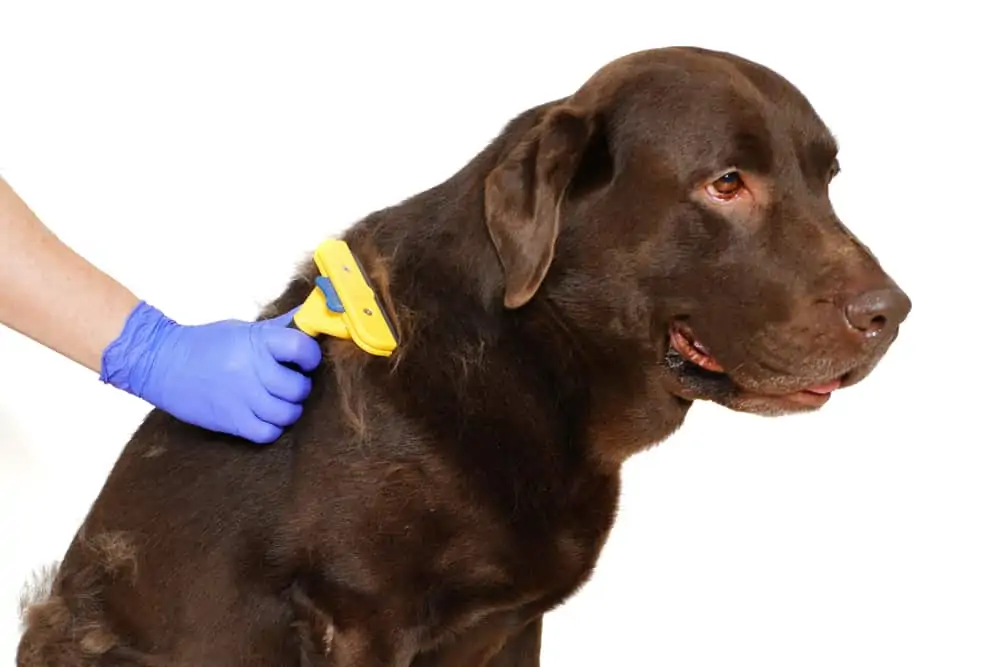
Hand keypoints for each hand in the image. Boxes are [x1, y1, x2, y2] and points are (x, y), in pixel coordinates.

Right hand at [100, 301, 322, 442]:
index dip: (310, 356)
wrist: (161, 363)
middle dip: (300, 386)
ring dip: (289, 409)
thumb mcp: (243, 329)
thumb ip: (278, 328)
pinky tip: (265, 417)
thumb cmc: (206, 344)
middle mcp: (252, 370)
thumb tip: (310, 316)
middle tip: (290, 382)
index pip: (303, 348)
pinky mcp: (231, 421)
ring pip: (288, 413)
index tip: (304, 359)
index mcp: (257, 342)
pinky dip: (272, 428)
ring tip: (278, 400)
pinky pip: (268, 433)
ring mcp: (242, 398)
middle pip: (298, 387)